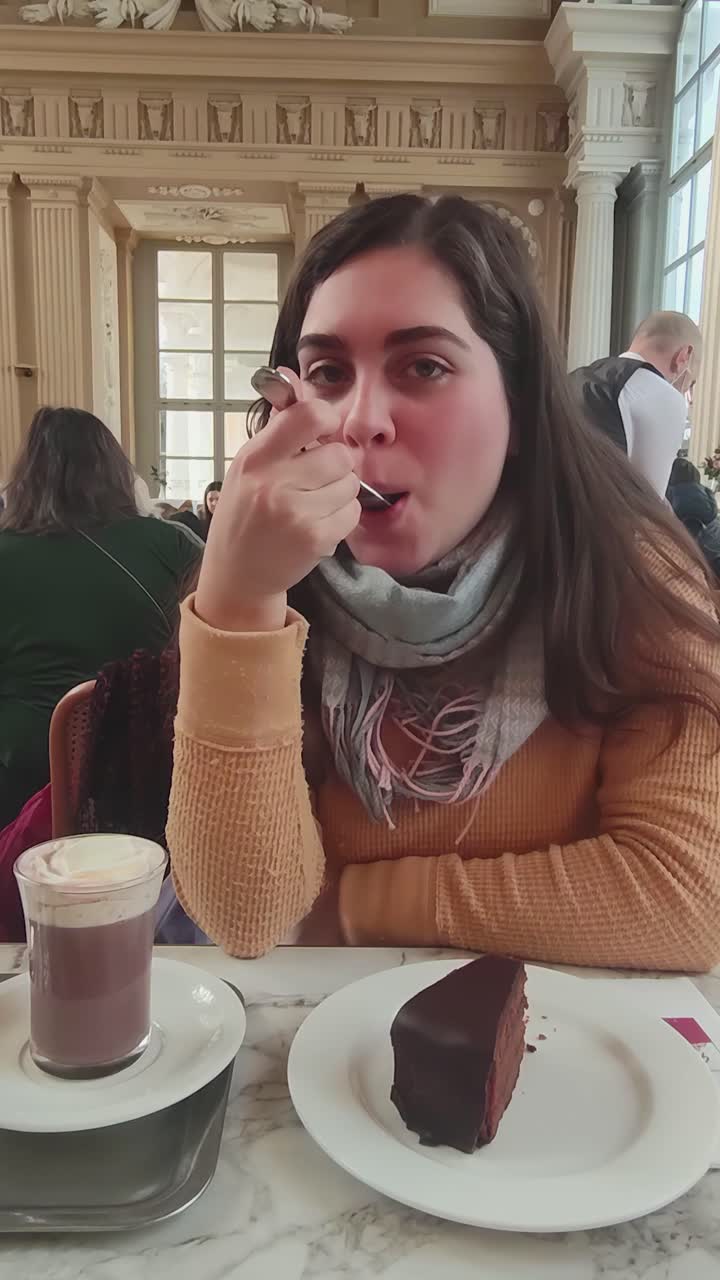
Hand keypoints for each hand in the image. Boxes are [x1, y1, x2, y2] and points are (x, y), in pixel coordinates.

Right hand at [196, 368, 360, 631]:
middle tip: (320, 478)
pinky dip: (342, 517)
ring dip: (341, 492)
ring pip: (350, 484)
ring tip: (315, 504)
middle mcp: (273, 483)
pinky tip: (319, 524)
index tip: (323, 433)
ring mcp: (295, 513)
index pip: (307, 416)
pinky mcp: (314, 539)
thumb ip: (277, 428)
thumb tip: (293, 378)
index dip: (327, 420)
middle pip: (339, 454)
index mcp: (255, 458)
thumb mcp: (249, 467)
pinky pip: (351, 513)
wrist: (237, 575)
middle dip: (338, 465)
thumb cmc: (244, 515)